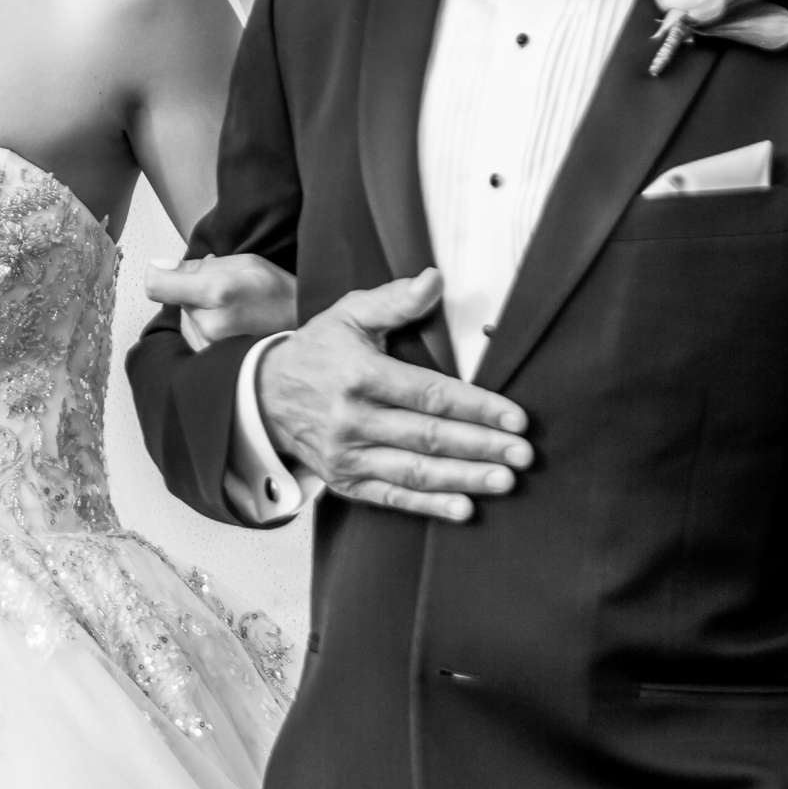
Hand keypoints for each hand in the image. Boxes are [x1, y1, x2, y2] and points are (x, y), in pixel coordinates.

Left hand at [144, 254, 297, 346]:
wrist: (302, 328)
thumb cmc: (278, 294)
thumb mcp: (242, 263)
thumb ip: (196, 266)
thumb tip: (158, 267)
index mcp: (217, 293)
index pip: (157, 285)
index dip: (160, 274)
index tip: (168, 271)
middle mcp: (209, 325)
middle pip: (173, 301)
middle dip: (190, 291)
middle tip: (222, 289)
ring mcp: (210, 347)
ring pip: (184, 319)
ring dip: (199, 311)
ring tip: (232, 308)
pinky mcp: (211, 362)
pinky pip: (194, 336)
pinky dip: (206, 327)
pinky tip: (230, 323)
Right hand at [253, 269, 531, 522]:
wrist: (263, 395)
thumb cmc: (317, 350)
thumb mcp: (349, 314)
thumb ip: (395, 300)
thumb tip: (435, 280)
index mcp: (360, 373)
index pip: (429, 394)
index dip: (476, 406)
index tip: (516, 417)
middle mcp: (353, 418)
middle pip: (427, 436)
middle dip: (481, 446)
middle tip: (524, 454)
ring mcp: (347, 455)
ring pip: (413, 471)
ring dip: (464, 478)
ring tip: (505, 481)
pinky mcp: (343, 481)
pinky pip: (390, 498)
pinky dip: (428, 506)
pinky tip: (464, 509)